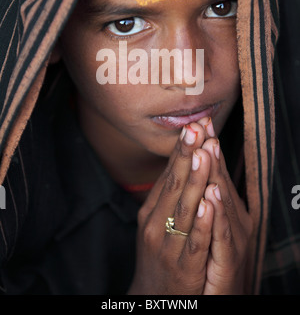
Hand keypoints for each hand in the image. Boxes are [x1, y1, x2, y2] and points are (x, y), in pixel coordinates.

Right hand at [127, 118, 252, 294]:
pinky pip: (193, 241)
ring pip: (184, 208)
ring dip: (194, 179)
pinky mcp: (182, 266)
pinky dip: (200, 221)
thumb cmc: (159, 253)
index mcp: (151, 210)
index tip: (193, 125)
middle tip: (196, 128)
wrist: (152, 296)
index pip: (168, 174)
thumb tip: (179, 161)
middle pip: (173, 184)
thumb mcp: (157, 221)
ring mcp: (167, 244)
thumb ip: (168, 194)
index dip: (181, 150)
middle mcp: (156, 223)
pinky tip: (208, 201)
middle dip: (186, 154)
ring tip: (203, 153)